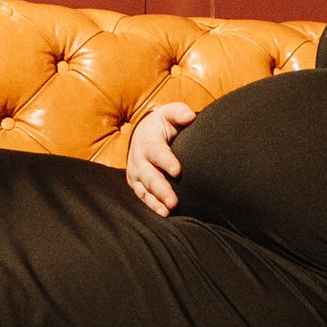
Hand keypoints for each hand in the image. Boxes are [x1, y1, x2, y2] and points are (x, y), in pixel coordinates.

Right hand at [125, 100, 196, 215]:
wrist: (143, 133)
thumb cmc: (162, 124)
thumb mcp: (169, 113)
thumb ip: (180, 112)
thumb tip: (190, 116)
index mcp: (148, 141)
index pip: (157, 152)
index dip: (166, 161)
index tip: (177, 170)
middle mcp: (139, 159)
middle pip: (150, 176)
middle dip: (161, 189)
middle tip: (174, 201)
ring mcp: (136, 173)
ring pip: (144, 190)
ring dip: (156, 201)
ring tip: (167, 211)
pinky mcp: (137, 184)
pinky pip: (143, 196)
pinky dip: (152, 205)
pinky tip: (164, 214)